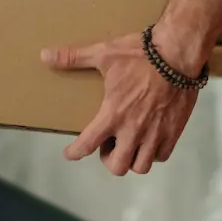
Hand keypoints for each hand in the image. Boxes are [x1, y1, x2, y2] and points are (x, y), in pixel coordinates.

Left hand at [40, 29, 199, 175]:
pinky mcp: (173, 132)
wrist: (177, 53)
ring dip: (131, 159)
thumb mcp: (104, 53)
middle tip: (109, 143)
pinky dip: (153, 153)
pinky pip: (161, 156)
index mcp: (113, 114)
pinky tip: (149, 139)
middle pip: (117, 166)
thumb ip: (74, 57)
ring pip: (140, 166)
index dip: (75, 152)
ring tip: (128, 143)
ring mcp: (155, 134)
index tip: (70, 153)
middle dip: (109, 159)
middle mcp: (133, 130)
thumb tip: (44, 55)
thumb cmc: (139, 54)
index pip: (87, 144)